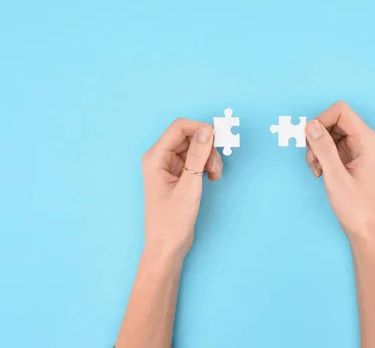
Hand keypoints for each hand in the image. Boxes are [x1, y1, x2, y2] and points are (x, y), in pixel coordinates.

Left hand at [140, 118, 222, 257]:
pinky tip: (212, 178)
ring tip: (216, 176)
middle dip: (207, 147)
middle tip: (216, 167)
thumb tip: (207, 130)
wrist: (167, 247)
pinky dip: (207, 165)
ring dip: (209, 158)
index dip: (200, 129)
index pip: (179, 127)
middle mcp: (160, 157)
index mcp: (155, 157)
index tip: (218, 141)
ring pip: (195, 148)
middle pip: (189, 136)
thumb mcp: (189, 186)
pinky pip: (196, 160)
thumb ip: (198, 156)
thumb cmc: (172, 221)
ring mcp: (169, 166)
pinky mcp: (179, 175)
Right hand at [305, 101, 374, 242]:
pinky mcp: (349, 158)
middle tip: (312, 159)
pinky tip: (319, 172)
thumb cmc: (356, 206)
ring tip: (316, 169)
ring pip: (327, 134)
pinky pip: (329, 147)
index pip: (340, 111)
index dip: (321, 120)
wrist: (366, 229)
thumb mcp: (335, 176)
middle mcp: (363, 140)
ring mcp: (357, 149)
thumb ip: (323, 148)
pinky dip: (319, 156)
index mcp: (367, 139)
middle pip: (332, 121)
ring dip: (316, 149)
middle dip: (316, 137)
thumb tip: (310, 125)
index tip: (309, 139)